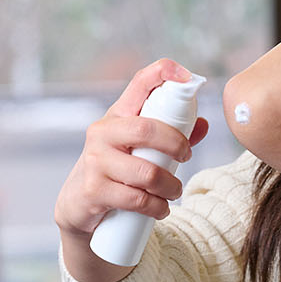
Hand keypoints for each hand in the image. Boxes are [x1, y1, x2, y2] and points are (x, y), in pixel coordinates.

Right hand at [54, 59, 210, 239]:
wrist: (77, 204)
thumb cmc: (114, 169)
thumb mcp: (138, 147)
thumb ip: (170, 136)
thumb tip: (203, 125)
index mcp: (117, 116)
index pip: (139, 83)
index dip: (163, 72)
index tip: (187, 77)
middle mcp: (102, 133)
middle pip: (148, 130)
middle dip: (176, 145)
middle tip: (186, 157)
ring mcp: (95, 162)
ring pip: (147, 172)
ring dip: (170, 187)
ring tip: (173, 192)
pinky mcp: (94, 190)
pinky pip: (137, 199)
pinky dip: (157, 207)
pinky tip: (160, 208)